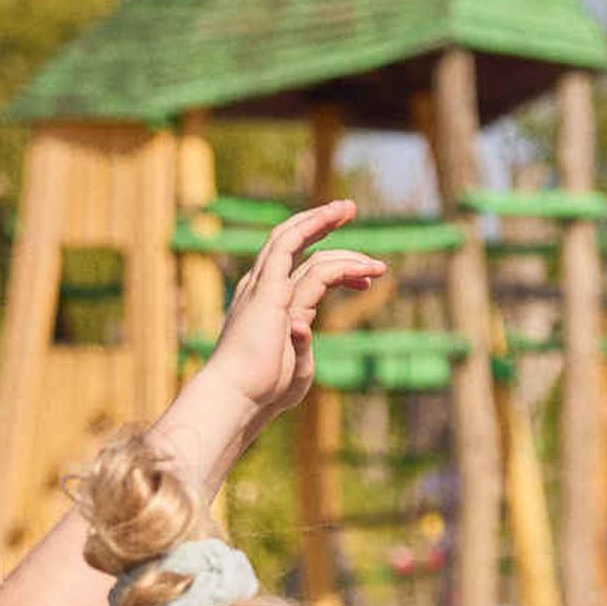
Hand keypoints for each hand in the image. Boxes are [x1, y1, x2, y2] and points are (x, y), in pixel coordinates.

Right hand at [180, 202, 389, 455]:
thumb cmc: (265, 391)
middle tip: (351, 210)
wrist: (240, 396)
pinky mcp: (270, 288)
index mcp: (267, 306)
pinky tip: (338, 221)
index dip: (336, 267)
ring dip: (323, 221)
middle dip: (321, 224)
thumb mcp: (295, 365)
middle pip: (292, 243)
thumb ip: (302, 346)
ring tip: (351, 210)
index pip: (300, 272)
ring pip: (293, 238)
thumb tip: (303, 327)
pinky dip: (316, 228)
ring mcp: (264, 286)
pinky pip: (292, 245)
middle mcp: (262, 289)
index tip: (366, 277)